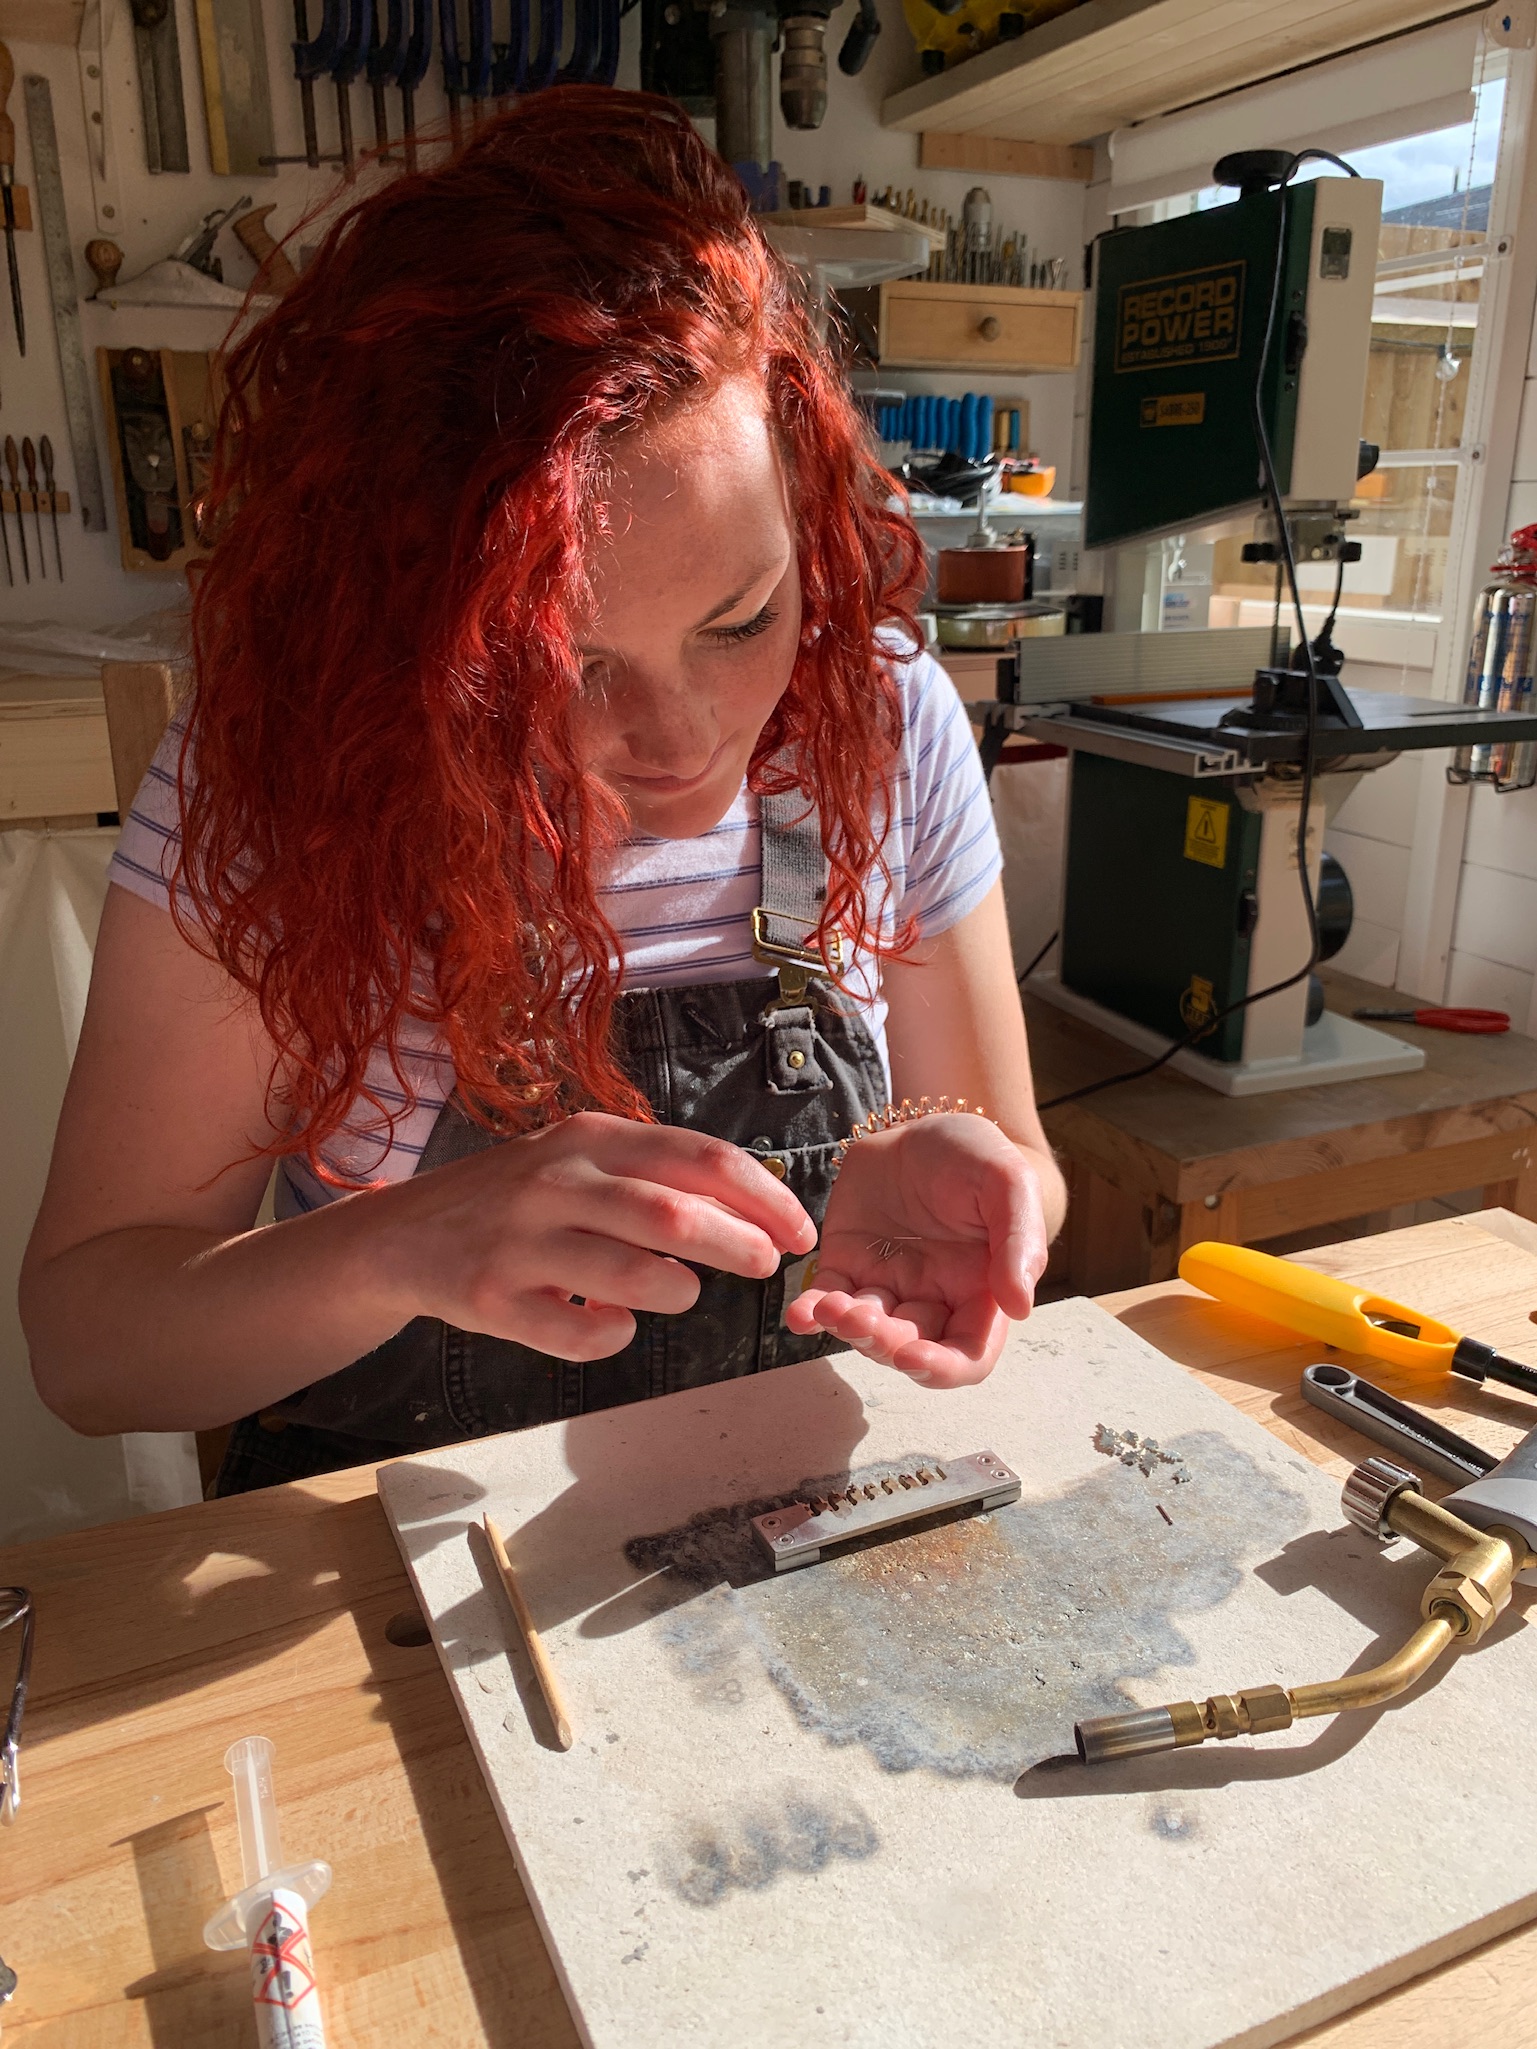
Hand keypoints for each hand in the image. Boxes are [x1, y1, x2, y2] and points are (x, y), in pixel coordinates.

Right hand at [368, 1112, 816, 1360]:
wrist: (402, 1236)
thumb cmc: (516, 1198)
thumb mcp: (578, 1159)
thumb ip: (653, 1175)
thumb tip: (754, 1208)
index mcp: (589, 1137)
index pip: (699, 1157)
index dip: (764, 1197)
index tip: (799, 1230)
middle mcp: (554, 1181)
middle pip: (675, 1216)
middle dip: (740, 1246)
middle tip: (766, 1267)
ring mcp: (520, 1242)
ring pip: (636, 1277)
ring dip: (678, 1292)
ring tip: (679, 1291)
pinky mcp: (493, 1300)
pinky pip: (584, 1335)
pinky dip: (616, 1336)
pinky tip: (611, 1323)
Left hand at [783, 1114, 1048, 1386]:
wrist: (922, 1124)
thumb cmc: (975, 1156)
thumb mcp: (1009, 1185)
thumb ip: (1019, 1243)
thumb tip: (1019, 1308)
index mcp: (978, 1293)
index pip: (966, 1356)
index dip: (941, 1368)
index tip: (912, 1357)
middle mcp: (933, 1299)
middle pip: (908, 1349)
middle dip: (883, 1344)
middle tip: (861, 1319)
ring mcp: (887, 1285)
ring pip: (865, 1330)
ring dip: (846, 1328)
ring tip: (830, 1306)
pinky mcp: (847, 1264)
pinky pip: (826, 1299)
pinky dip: (810, 1314)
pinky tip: (800, 1315)